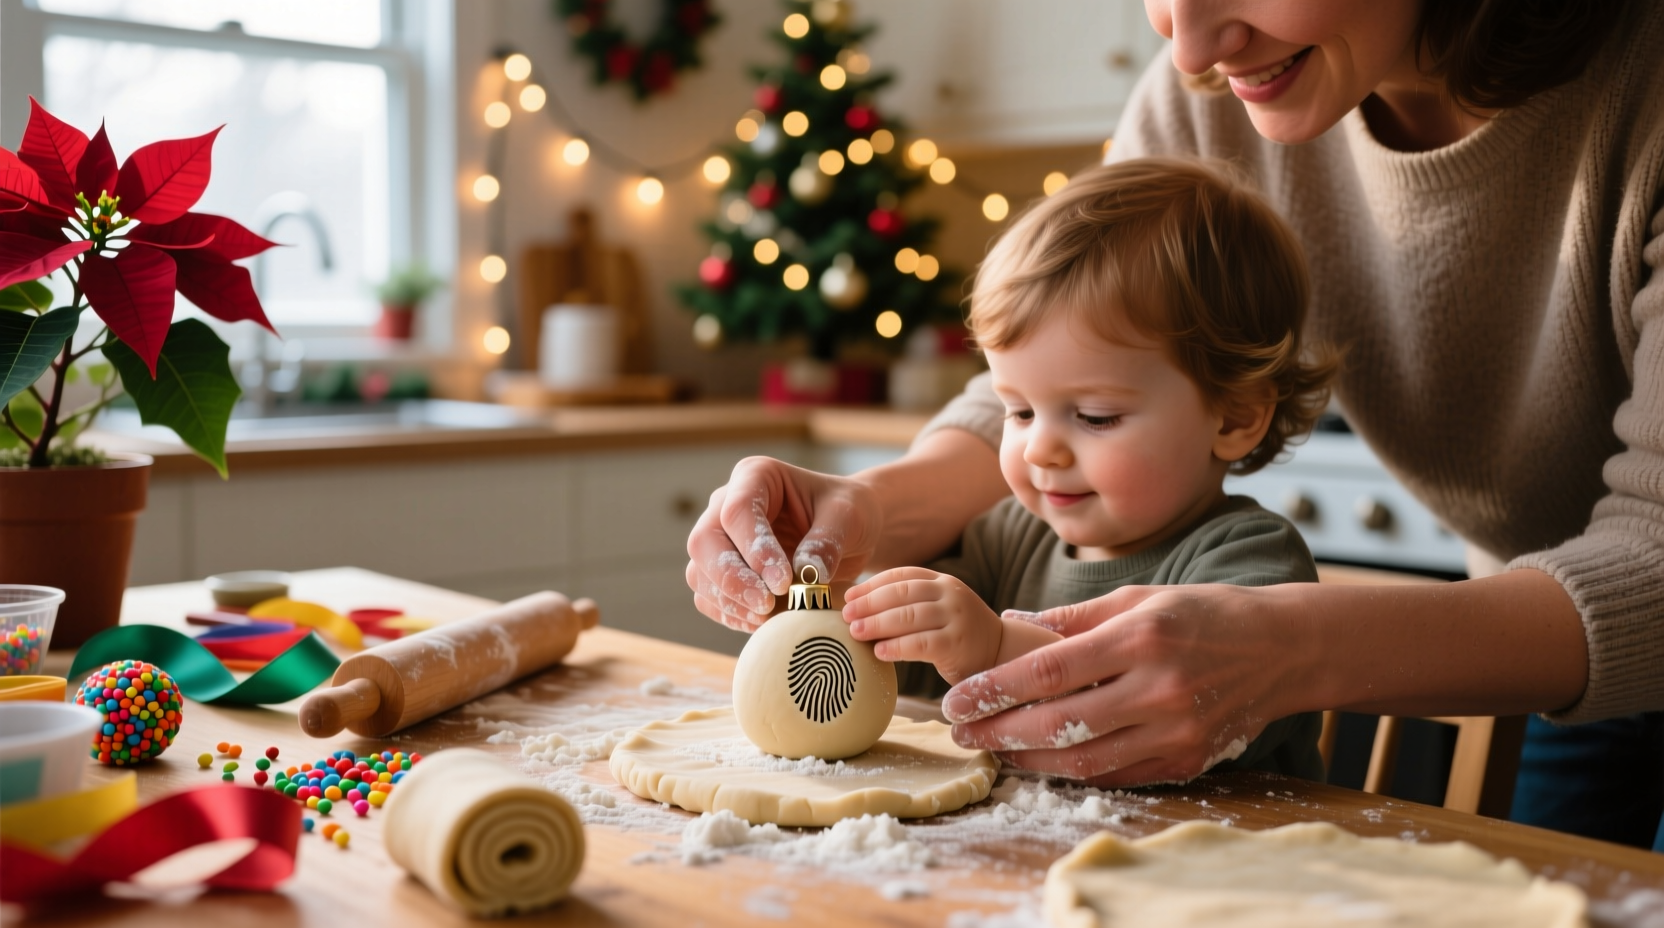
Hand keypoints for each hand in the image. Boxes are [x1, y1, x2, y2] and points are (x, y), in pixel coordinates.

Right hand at [685, 456, 882, 630]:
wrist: (848, 534)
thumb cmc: (848, 514)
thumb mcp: (848, 518)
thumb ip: (827, 541)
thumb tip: (807, 573)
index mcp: (755, 476)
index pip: (738, 510)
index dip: (755, 549)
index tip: (784, 581)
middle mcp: (726, 505)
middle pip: (705, 541)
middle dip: (732, 579)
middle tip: (767, 604)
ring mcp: (719, 540)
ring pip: (699, 572)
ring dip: (730, 601)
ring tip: (769, 617)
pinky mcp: (720, 573)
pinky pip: (708, 598)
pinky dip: (730, 615)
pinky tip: (762, 623)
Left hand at [842, 567, 1003, 683]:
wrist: (1001, 653)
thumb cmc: (958, 634)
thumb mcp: (939, 609)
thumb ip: (910, 604)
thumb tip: (860, 609)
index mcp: (942, 581)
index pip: (902, 576)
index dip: (871, 585)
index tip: (848, 596)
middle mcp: (950, 594)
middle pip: (902, 593)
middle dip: (869, 603)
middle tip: (846, 615)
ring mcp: (956, 617)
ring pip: (908, 616)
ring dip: (877, 624)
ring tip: (855, 632)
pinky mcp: (957, 644)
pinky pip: (920, 643)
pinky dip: (896, 647)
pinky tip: (878, 652)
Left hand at [940, 584, 1312, 786]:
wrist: (1282, 649)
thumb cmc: (1203, 614)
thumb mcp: (1139, 597)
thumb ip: (1074, 617)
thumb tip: (1011, 621)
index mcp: (1140, 638)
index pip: (1049, 671)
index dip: (995, 689)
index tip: (957, 696)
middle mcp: (1157, 687)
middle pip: (1059, 723)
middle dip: (999, 731)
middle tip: (959, 730)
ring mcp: (1174, 731)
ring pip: (1083, 759)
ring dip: (1027, 760)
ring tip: (991, 748)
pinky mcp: (1185, 761)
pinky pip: (1115, 774)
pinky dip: (1072, 771)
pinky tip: (1039, 761)